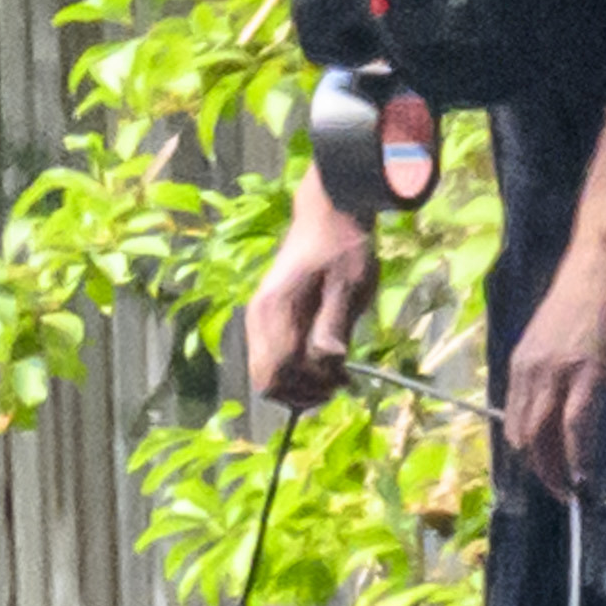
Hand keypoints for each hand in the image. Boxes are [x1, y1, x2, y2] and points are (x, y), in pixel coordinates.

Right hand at [239, 196, 376, 408]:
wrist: (330, 213)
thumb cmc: (343, 247)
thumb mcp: (348, 285)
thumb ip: (334, 325)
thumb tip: (329, 362)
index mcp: (274, 311)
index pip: (278, 373)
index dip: (308, 387)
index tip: (341, 381)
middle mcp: (257, 319)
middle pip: (267, 381)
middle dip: (303, 392)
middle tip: (339, 383)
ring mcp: (258, 319)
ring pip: (266, 374)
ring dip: (298, 384)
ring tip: (333, 376)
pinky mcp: (266, 318)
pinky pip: (271, 359)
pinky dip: (294, 370)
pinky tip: (321, 362)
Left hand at [500, 236, 605, 495]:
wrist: (605, 260)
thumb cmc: (590, 295)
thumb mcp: (557, 338)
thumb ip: (556, 371)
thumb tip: (565, 403)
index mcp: (521, 364)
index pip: (514, 421)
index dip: (527, 454)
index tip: (546, 472)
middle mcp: (529, 372)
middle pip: (522, 436)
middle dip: (539, 471)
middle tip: (561, 492)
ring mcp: (556, 374)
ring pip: (542, 438)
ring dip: (556, 473)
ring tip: (572, 493)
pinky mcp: (587, 374)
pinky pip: (576, 428)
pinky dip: (578, 458)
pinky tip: (585, 477)